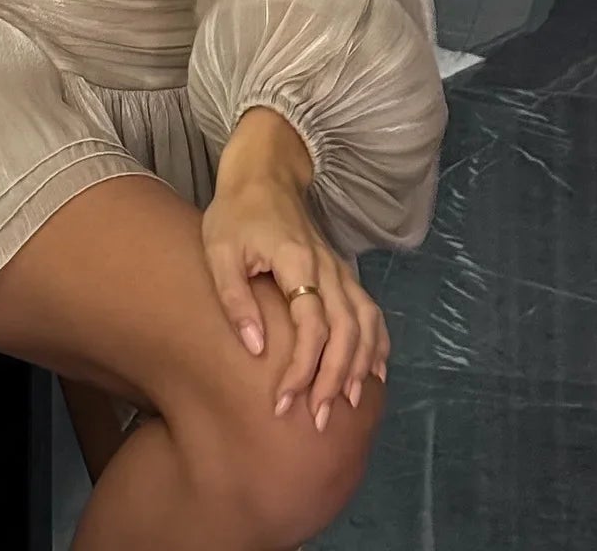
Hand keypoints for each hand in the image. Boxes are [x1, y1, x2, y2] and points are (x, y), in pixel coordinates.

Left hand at [202, 108, 388, 431]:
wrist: (263, 178)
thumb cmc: (235, 216)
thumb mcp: (219, 251)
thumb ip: (235, 298)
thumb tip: (255, 349)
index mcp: (297, 261)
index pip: (311, 325)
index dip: (301, 368)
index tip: (283, 402)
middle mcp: (328, 268)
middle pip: (346, 332)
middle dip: (335, 380)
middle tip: (319, 420)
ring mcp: (340, 271)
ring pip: (365, 325)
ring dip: (360, 368)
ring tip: (348, 406)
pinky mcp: (343, 273)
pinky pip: (371, 312)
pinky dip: (377, 344)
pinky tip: (373, 373)